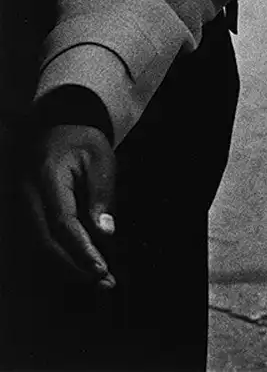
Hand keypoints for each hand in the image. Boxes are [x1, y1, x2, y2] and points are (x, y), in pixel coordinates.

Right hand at [25, 124, 115, 288]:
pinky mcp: (25, 212)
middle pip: (45, 241)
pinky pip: (39, 240)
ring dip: (67, 267)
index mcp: (47, 176)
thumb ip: (102, 195)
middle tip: (103, 281)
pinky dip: (59, 257)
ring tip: (98, 280)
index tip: (101, 269)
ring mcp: (21, 203)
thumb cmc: (83, 141)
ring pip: (39, 245)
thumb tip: (105, 233)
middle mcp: (27, 193)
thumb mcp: (100, 159)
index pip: (62, 222)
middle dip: (73, 267)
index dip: (81, 249)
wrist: (60, 125)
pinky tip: (81, 267)